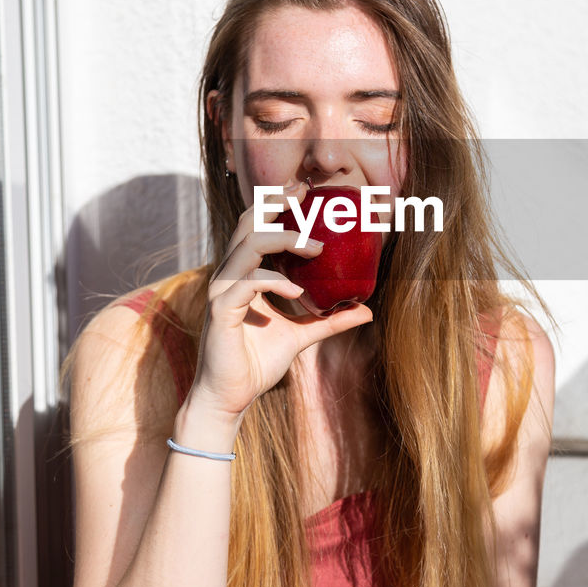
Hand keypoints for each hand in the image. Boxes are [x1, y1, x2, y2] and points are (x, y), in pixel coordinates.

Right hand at [182, 180, 373, 428]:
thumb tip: (367, 310)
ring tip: (316, 248)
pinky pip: (246, 284)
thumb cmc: (257, 363)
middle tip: (306, 194)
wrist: (230, 397)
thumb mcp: (302, 335)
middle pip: (248, 223)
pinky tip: (298, 293)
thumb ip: (330, 320)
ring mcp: (222, 291)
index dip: (277, 203)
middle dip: (276, 203)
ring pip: (247, 246)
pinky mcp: (221, 311)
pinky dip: (274, 283)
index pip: (257, 226)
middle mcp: (230, 275)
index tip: (305, 189)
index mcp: (245, 274)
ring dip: (283, 240)